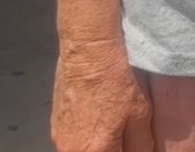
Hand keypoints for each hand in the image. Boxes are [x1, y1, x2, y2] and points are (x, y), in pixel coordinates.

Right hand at [51, 37, 152, 151]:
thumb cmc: (116, 82)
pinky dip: (84, 136)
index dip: (125, 151)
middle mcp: (70, 150)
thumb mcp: (140, 114)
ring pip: (82, 150)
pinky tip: (97, 119)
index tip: (130, 144)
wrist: (88, 53)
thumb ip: (140, 144)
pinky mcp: (54, 125)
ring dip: (96, 145)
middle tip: (122, 137)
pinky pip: (71, 140)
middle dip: (110, 149)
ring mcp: (58, 138)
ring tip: (109, 125)